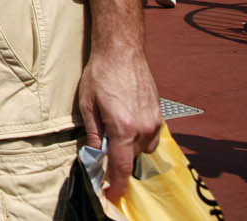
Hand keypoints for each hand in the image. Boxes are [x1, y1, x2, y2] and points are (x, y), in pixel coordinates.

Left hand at [78, 46, 161, 201]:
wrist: (122, 51)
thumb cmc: (100, 74)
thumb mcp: (87, 104)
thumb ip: (92, 133)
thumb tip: (94, 154)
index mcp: (122, 128)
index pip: (122, 166)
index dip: (117, 184)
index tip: (112, 194)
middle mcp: (143, 128)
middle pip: (132, 159)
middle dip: (118, 162)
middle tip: (104, 155)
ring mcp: (154, 122)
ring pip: (143, 149)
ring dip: (129, 148)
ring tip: (114, 131)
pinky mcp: (159, 115)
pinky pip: (151, 137)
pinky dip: (139, 138)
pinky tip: (127, 125)